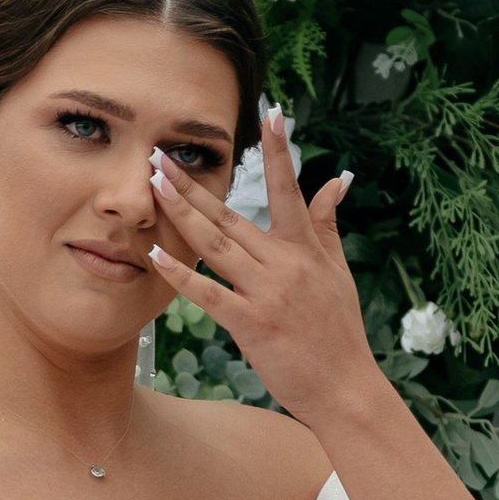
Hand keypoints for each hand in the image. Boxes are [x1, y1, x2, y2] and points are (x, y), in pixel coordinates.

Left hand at [147, 103, 377, 431]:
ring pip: (216, 244)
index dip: (279, 151)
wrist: (345, 387)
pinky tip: (156, 255)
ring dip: (182, 214)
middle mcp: (285, 263)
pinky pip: (209, 294)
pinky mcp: (251, 323)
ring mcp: (267, 292)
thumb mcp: (338, 272)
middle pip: (231, 214)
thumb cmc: (339, 331)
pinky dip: (181, 274)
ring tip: (153, 186)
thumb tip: (338, 179)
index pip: (290, 189)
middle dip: (194, 184)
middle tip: (161, 154)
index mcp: (305, 248)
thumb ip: (328, 224)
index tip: (271, 113)